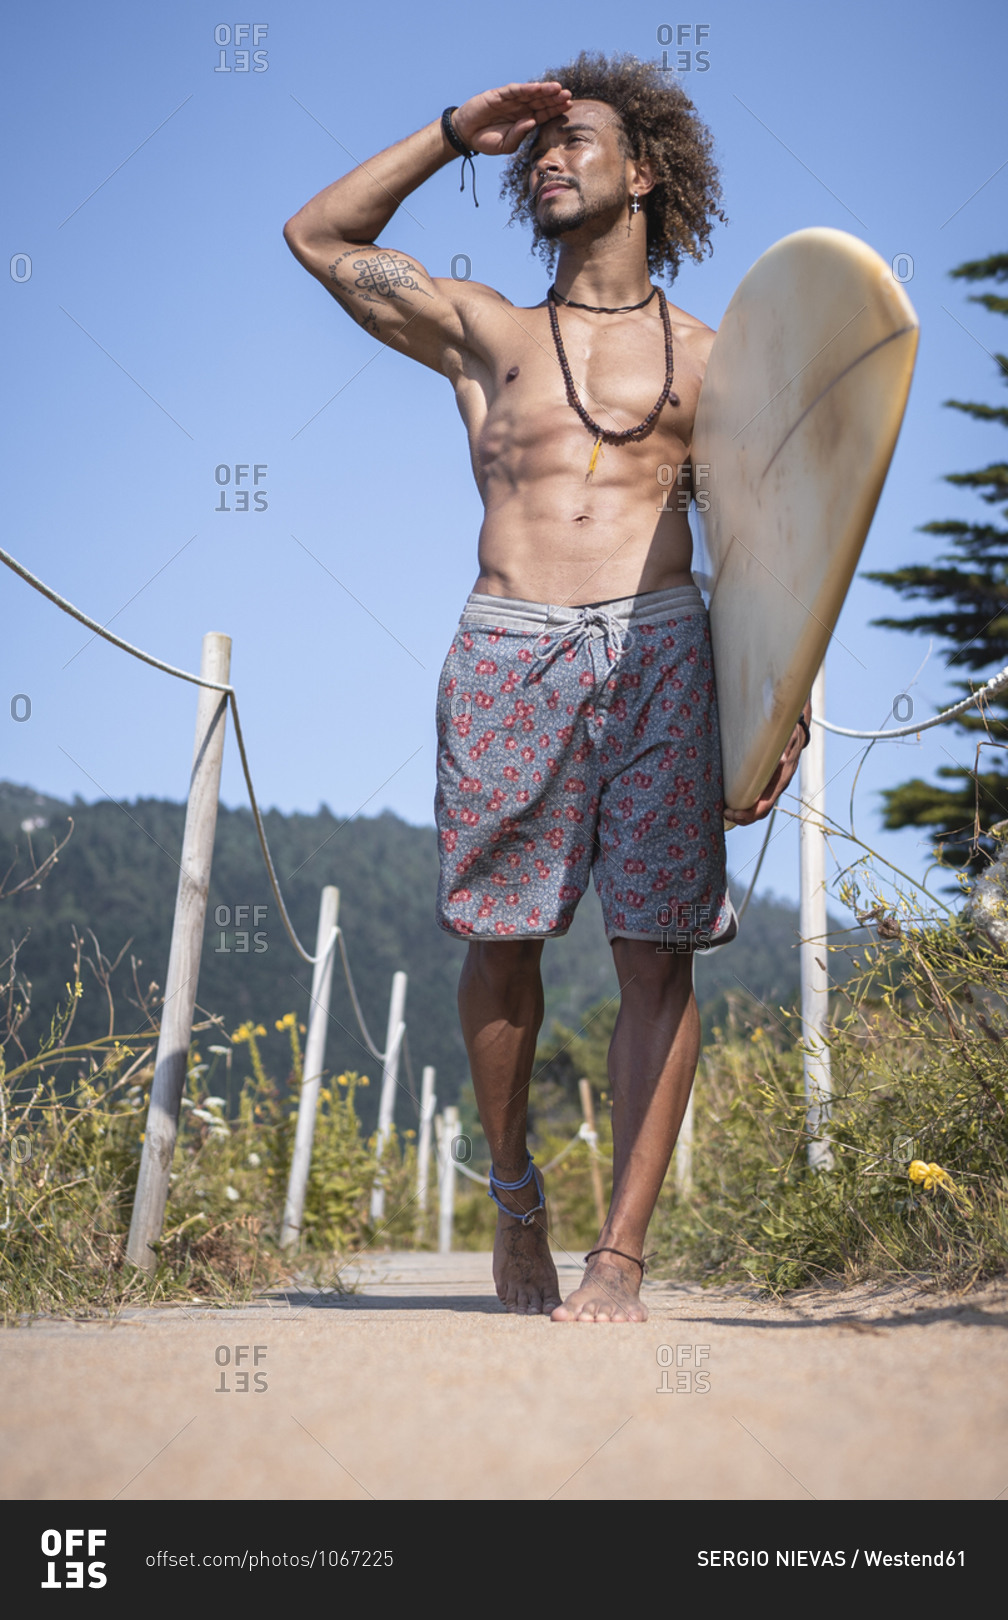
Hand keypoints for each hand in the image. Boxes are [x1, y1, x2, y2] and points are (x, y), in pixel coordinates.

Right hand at [452, 82, 571, 155]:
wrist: (466, 134)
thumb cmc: (486, 141)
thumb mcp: (505, 146)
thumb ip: (518, 136)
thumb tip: (532, 122)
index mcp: (525, 120)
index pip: (544, 113)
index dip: (556, 110)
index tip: (569, 107)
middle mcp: (520, 108)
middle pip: (541, 101)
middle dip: (555, 98)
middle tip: (569, 96)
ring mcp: (511, 100)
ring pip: (531, 93)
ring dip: (544, 91)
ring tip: (558, 89)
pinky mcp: (499, 94)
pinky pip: (515, 90)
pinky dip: (527, 88)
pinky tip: (538, 87)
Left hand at [723, 697, 811, 825]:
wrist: (796, 730)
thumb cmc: (791, 734)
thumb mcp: (789, 737)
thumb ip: (785, 746)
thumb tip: (781, 760)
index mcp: (781, 780)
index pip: (764, 806)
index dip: (747, 814)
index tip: (731, 812)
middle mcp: (776, 786)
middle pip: (759, 812)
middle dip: (741, 818)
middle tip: (724, 813)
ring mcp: (772, 785)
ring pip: (757, 807)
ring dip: (741, 813)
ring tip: (724, 812)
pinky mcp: (766, 781)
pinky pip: (755, 798)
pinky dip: (743, 803)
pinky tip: (729, 800)